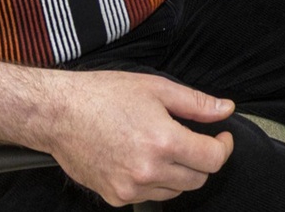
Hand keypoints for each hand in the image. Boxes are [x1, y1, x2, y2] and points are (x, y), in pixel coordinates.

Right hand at [37, 70, 235, 206]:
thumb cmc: (103, 96)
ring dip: (179, 173)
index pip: (213, 159)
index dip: (223, 147)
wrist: (59, 114)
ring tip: (164, 148)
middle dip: (202, 160)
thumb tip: (225, 109)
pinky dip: (154, 181)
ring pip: (175, 190)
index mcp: (163, 141)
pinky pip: (149, 195)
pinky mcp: (115, 196)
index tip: (221, 138)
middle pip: (198, 179)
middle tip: (194, 141)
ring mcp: (130, 187)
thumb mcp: (156, 88)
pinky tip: (142, 159)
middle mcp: (148, 170)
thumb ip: (197, 103)